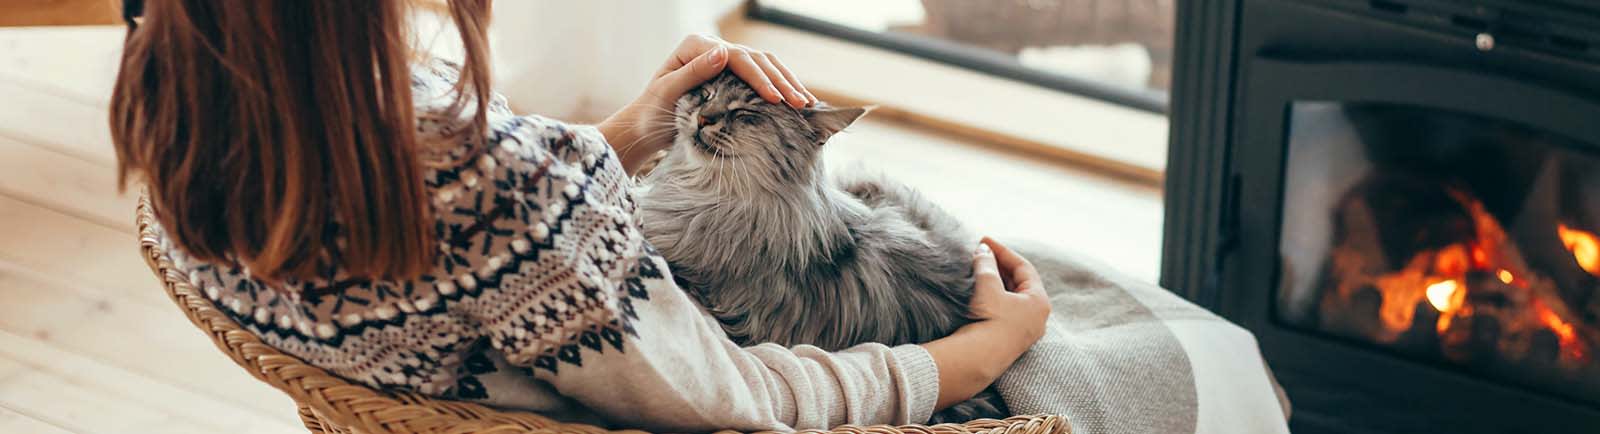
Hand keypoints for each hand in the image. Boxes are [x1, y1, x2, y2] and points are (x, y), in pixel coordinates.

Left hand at [599, 34, 816, 173]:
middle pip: (756, 59)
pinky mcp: (731, 76)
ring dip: (787, 83)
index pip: (737, 57)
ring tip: (807, 102)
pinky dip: (780, 88)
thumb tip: (723, 52)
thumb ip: (694, 72)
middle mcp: (712, 48)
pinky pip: (761, 77)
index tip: (775, 98)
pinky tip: (796, 100)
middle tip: (801, 103)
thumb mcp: (667, 92)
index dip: (759, 77)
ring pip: (764, 65)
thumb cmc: (651, 112)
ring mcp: (723, 61)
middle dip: (781, 81)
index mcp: (696, 46)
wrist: (644, 126)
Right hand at [921, 237, 1049, 409]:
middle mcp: (1037, 317)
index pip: (1023, 267)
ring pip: (1012, 298)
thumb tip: (983, 250)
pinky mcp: (1011, 340)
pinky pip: (1006, 311)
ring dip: (996, 282)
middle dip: (999, 266)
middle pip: (1020, 282)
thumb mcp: (988, 286)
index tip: (984, 241)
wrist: (979, 359)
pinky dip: (994, 298)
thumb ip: (986, 264)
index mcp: (1039, 301)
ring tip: (977, 271)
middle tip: (981, 254)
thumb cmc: (990, 320)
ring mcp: (1025, 330)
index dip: (1003, 251)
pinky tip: (979, 293)